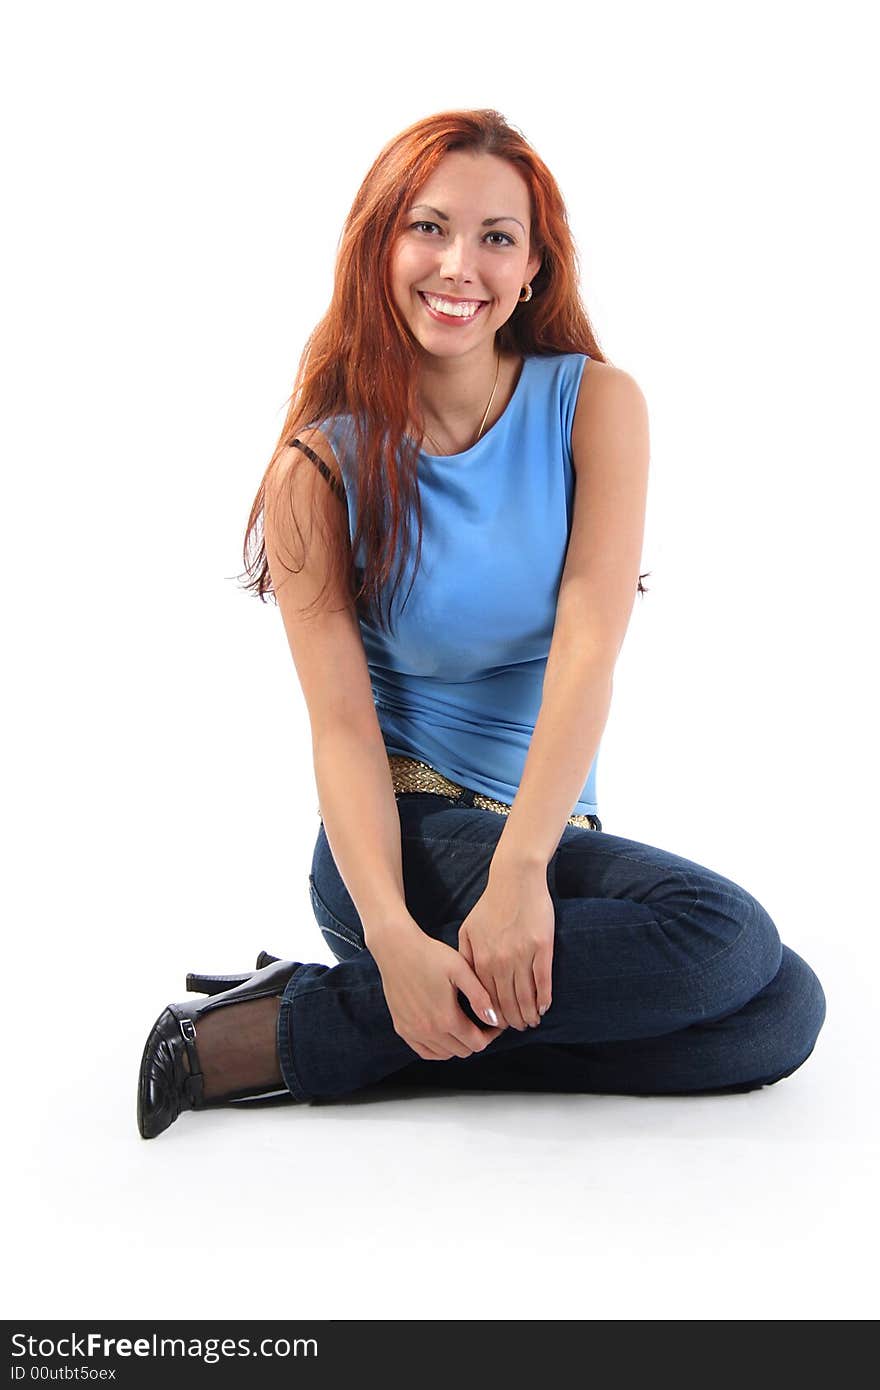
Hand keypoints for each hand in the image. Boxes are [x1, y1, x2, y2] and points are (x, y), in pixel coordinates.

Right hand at [371, 930, 506, 1061]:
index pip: (477, 1043)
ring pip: (445, 1054)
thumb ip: (480, 996)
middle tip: (481, 1022)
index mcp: (447, 1018)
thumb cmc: (430, 954)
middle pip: (463, 1051)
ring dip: (458, 1044)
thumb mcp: (461, 970)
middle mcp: (429, 1030)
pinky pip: (425, 1052)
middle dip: (476, 1039)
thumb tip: (494, 1020)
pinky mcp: (401, 1028)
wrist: (396, 948)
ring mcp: (413, 1031)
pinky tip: (444, 1034)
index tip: (495, 1023)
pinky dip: (438, 1048)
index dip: (491, 1035)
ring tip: (464, 1025)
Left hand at [457, 865, 554, 1030]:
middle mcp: (500, 962)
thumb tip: (468, 986)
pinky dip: (544, 998)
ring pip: (526, 997)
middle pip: (508, 1003)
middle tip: (520, 1027)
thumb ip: (466, 958)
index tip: (501, 1025)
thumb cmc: (490, 905)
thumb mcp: (468, 931)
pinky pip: (543, 982)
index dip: (495, 1017)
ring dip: (530, 1014)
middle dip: (514, 1021)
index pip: (488, 1000)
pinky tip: (544, 1007)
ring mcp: (522, 956)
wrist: (515, 880)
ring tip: (533, 1021)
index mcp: (481, 960)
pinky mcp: (542, 948)